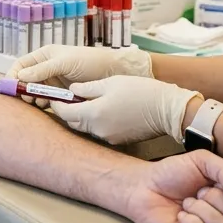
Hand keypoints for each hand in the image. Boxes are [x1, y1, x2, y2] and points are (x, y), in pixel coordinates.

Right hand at [8, 46, 151, 107]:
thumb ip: (43, 69)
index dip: (13, 75)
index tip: (11, 87)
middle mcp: (46, 69)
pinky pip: (46, 100)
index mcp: (44, 56)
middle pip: (25, 80)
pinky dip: (43, 104)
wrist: (113, 72)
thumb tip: (20, 76)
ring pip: (34, 92)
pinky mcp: (61, 95)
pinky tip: (47, 106)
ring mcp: (53, 82)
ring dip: (33, 98)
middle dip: (22, 89)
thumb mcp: (65, 62)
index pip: (21, 65)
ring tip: (38, 102)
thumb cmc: (90, 61)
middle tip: (27, 97)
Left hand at [49, 76, 199, 144]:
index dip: (56, 103)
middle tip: (67, 97)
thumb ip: (87, 87)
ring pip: (86, 127)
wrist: (168, 110)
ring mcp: (108, 137)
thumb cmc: (141, 91)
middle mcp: (97, 129)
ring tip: (86, 102)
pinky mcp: (118, 140)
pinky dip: (97, 122)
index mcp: (93, 113)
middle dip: (68, 110)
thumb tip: (72, 89)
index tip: (53, 95)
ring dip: (82, 116)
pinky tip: (105, 111)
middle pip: (73, 121)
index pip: (64, 112)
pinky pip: (100, 131)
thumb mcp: (111, 82)